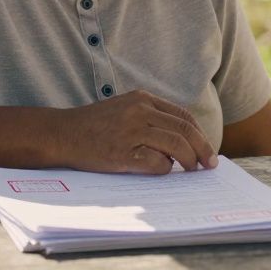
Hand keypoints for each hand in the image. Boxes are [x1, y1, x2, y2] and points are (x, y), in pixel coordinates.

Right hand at [54, 90, 217, 173]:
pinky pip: (156, 163)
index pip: (183, 116)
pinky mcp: (122, 153)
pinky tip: (162, 170)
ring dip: (189, 160)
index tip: (207, 149)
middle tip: (209, 164)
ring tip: (190, 170)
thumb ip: (150, 117)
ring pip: (176, 146)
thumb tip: (182, 141)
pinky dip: (165, 169)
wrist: (62, 133)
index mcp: (143, 99)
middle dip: (202, 149)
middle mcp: (140, 111)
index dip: (199, 134)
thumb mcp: (125, 109)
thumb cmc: (94, 125)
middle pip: (184, 130)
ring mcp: (131, 131)